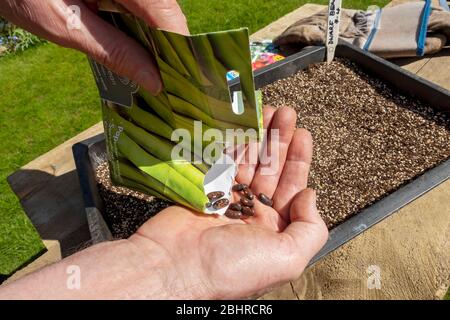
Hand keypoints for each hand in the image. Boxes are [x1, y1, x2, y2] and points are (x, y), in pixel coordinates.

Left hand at [0, 0, 188, 93]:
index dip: (179, 46)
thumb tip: (154, 81)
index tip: (183, 81)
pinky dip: (140, 29)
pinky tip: (138, 51)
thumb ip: (114, 51)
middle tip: (170, 83)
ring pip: (155, 8)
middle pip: (164, 9)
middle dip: (168, 47)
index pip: (164, 11)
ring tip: (156, 73)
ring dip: (155, 40)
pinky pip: (139, 5)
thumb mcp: (66, 25)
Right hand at [129, 106, 328, 298]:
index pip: (292, 188)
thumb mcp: (289, 258)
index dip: (299, 160)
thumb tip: (309, 195)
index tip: (303, 134)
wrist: (175, 268)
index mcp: (275, 230)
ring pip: (249, 162)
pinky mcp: (207, 190)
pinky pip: (225, 162)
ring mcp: (229, 200)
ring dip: (261, 137)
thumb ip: (311, 228)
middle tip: (287, 115)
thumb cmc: (233, 268)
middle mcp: (253, 214)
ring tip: (271, 112)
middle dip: (281, 142)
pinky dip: (236, 144)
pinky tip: (245, 127)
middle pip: (272, 170)